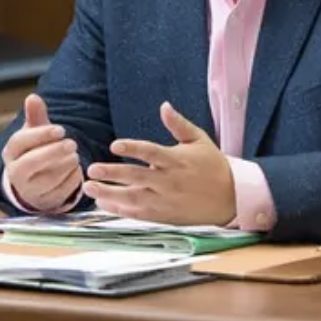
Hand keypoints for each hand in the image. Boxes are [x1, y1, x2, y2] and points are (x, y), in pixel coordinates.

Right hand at [2, 93, 83, 211]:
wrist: (33, 181)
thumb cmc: (35, 151)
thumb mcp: (35, 133)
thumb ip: (35, 116)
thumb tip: (33, 97)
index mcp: (10, 152)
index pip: (21, 142)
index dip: (41, 135)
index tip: (61, 129)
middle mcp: (15, 173)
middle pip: (32, 163)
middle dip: (54, 152)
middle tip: (72, 143)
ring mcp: (30, 190)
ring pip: (49, 179)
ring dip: (66, 166)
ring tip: (75, 155)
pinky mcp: (45, 202)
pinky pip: (62, 191)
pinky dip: (72, 180)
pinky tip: (76, 170)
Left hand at [83, 101, 235, 225]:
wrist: (232, 197)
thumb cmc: (213, 166)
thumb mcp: (199, 140)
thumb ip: (178, 124)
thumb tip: (164, 106)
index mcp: (177, 160)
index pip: (151, 152)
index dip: (133, 148)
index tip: (115, 145)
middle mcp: (169, 180)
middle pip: (137, 176)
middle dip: (113, 173)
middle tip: (92, 170)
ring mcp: (166, 199)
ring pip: (133, 198)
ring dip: (110, 193)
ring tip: (89, 188)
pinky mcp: (165, 214)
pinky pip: (139, 213)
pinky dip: (121, 210)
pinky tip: (103, 203)